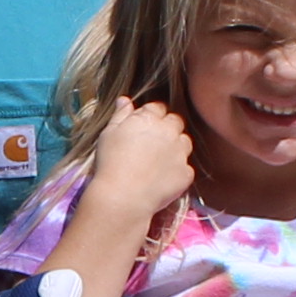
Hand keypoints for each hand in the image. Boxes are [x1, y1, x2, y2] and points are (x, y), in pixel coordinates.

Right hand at [78, 99, 193, 225]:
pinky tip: (163, 179)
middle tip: (153, 143)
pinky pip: (186, 168)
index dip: (151, 116)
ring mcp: (180, 152)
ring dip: (176, 147)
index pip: (158, 108)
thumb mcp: (109, 134)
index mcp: (149, 119)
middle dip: (168, 128)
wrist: (122, 196)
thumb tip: (125, 100)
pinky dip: (177, 171)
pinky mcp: (186, 173)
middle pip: (175, 122)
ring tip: (159, 161)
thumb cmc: (110, 163)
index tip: (144, 126)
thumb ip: (120, 115)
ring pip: (185, 142)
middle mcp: (169, 132)